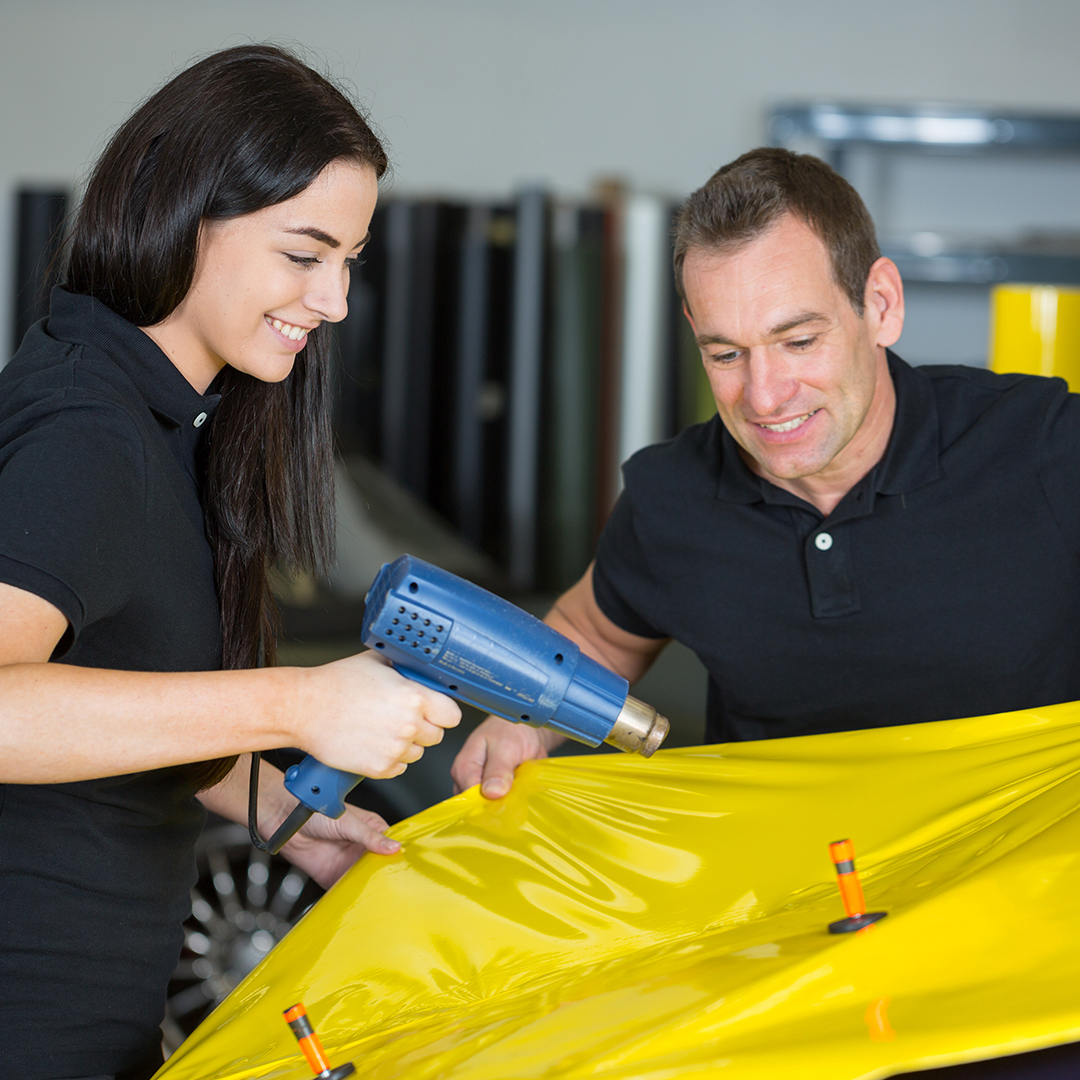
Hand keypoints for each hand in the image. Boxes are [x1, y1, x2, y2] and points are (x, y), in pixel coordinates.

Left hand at [278, 804, 399, 888]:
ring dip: (372, 888)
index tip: (409, 866)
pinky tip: (360, 901)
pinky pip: (347, 891)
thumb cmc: (314, 811)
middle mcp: (362, 848)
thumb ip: (371, 837)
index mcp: (371, 828)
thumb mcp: (349, 822)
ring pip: (367, 880)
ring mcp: (349, 864)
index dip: (400, 855)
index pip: (392, 844)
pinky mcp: (334, 878)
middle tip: (397, 886)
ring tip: (382, 896)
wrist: (285, 823)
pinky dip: (353, 897)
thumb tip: (394, 847)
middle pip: (381, 866)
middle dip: (387, 875)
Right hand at [297, 650, 460, 778]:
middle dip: (424, 728)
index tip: (434, 709)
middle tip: (401, 717)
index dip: (443, 711)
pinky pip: (399, 768)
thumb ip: (406, 669)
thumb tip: (421, 668)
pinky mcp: (380, 769)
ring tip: (382, 728)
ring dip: (407, 744)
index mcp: (414, 697)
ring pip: (418, 753)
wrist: (304, 708)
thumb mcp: (378, 662)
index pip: (453, 715)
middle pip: (437, 736)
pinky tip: (373, 742)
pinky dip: (390, 759)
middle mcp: (408, 725)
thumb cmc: (335, 683)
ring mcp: (395, 749)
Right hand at [450, 715, 563, 798]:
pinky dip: (514, 803)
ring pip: (492, 808)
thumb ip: (498, 769)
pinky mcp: (496, 793)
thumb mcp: (506, 746)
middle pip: (478, 806)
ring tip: (521, 796)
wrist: (527, 729)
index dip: (487, 806)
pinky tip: (522, 798)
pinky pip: (502, 805)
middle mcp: (469, 780)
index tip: (505, 808)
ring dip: (508, 806)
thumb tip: (491, 792)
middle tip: (517, 802)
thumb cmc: (512, 730)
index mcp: (464, 767)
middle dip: (498, 808)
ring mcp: (482, 788)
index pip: (469, 799)